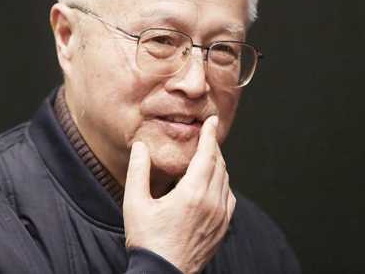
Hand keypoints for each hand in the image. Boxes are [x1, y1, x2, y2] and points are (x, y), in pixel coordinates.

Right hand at [123, 116, 235, 273]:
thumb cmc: (148, 242)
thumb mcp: (135, 205)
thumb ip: (138, 172)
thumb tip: (140, 147)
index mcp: (192, 194)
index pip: (207, 155)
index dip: (210, 135)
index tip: (213, 121)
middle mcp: (211, 203)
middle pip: (219, 165)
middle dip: (214, 147)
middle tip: (207, 135)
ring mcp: (220, 217)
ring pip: (226, 181)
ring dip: (218, 165)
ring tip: (208, 156)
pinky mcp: (222, 229)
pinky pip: (229, 198)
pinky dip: (223, 184)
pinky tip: (212, 184)